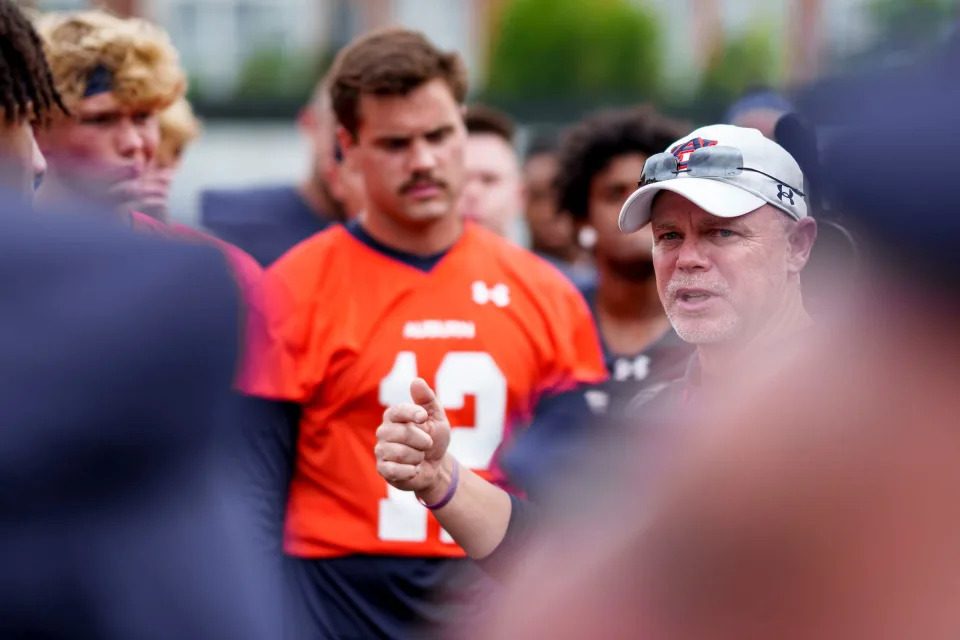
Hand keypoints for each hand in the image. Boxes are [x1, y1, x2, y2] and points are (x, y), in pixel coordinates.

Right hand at [375, 378, 451, 496]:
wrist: (436, 465)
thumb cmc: (434, 438)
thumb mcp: (436, 417)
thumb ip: (427, 399)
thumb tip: (416, 381)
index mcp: (394, 416)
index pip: (398, 410)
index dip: (412, 413)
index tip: (424, 418)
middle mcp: (384, 431)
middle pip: (403, 434)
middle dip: (423, 441)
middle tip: (427, 444)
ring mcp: (381, 450)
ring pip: (401, 453)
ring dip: (418, 457)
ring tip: (419, 457)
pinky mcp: (383, 469)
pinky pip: (395, 470)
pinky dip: (411, 471)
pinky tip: (414, 469)